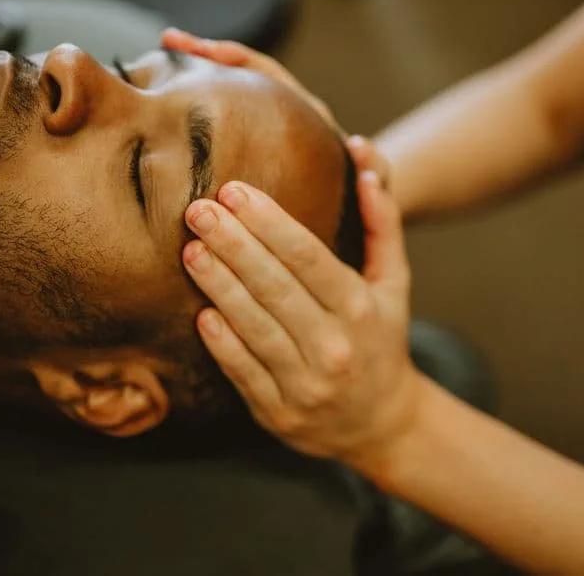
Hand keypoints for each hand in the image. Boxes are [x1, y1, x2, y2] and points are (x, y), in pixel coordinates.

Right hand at [161, 29, 393, 190]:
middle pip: (244, 70)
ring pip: (233, 92)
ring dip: (200, 72)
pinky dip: (202, 109)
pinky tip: (167, 116)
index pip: (266, 73)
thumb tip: (360, 147)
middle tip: (170, 41)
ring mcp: (271, 124)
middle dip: (207, 52)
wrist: (363, 200)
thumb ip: (371, 166)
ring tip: (164, 60)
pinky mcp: (260, 143)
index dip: (231, 58)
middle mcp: (286, 109)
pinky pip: (227, 124)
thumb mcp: (371, 180)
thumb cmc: (365, 191)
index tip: (196, 47)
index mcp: (306, 113)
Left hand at [180, 150, 424, 465]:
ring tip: (190, 249)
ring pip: (255, 328)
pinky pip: (243, 373)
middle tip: (197, 210)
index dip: (269, 222)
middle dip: (233, 244)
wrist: (382, 425)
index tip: (233, 190)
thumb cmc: (381, 338)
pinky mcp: (278, 413)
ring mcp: (306, 384)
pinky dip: (222, 343)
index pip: (308, 257)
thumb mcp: (393, 282)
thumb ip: (381, 220)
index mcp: (360, 308)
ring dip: (219, 287)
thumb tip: (364, 158)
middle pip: (275, 287)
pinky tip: (200, 312)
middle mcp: (335, 346)